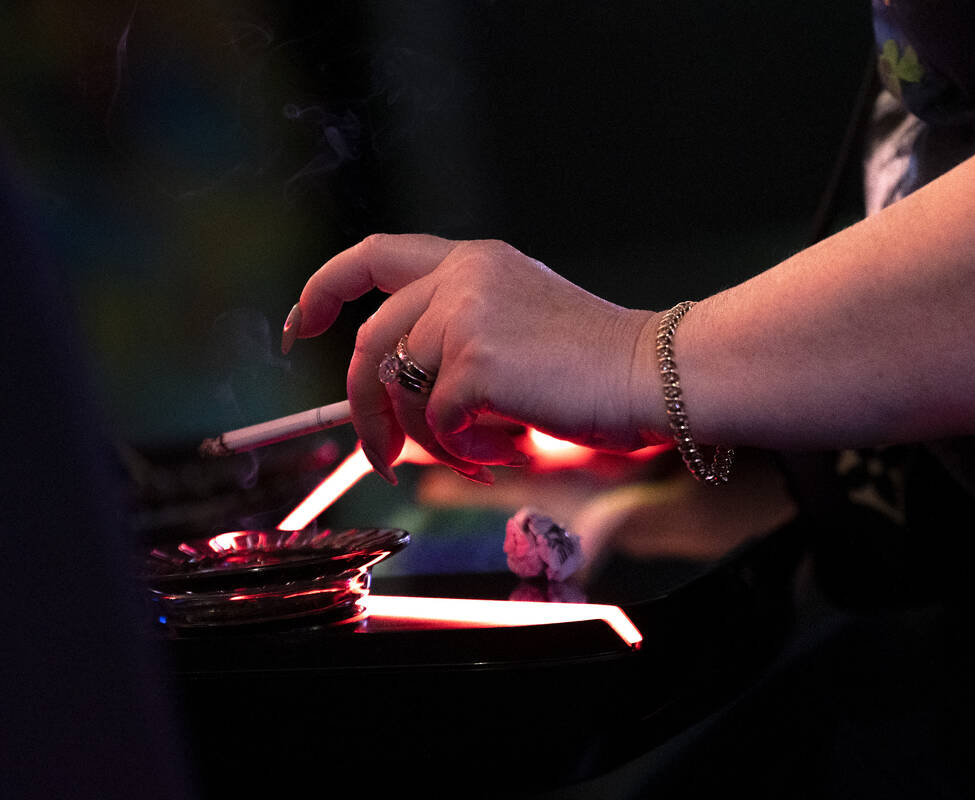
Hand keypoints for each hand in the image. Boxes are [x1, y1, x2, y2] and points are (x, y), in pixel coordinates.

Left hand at [285, 234, 662, 482]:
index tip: (302, 326)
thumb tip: (398, 402)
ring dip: (433, 440)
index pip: (373, 256)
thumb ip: (456, 338)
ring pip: (402, 393)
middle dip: (364, 411)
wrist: (655, 373)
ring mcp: (466, 316)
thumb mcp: (518, 323)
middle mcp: (462, 276)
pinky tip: (507, 447)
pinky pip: (436, 423)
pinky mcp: (476, 363)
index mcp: (472, 261)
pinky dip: (464, 450)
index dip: (324, 289)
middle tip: (380, 457)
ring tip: (483, 452)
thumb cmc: (596, 363)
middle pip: (370, 345)